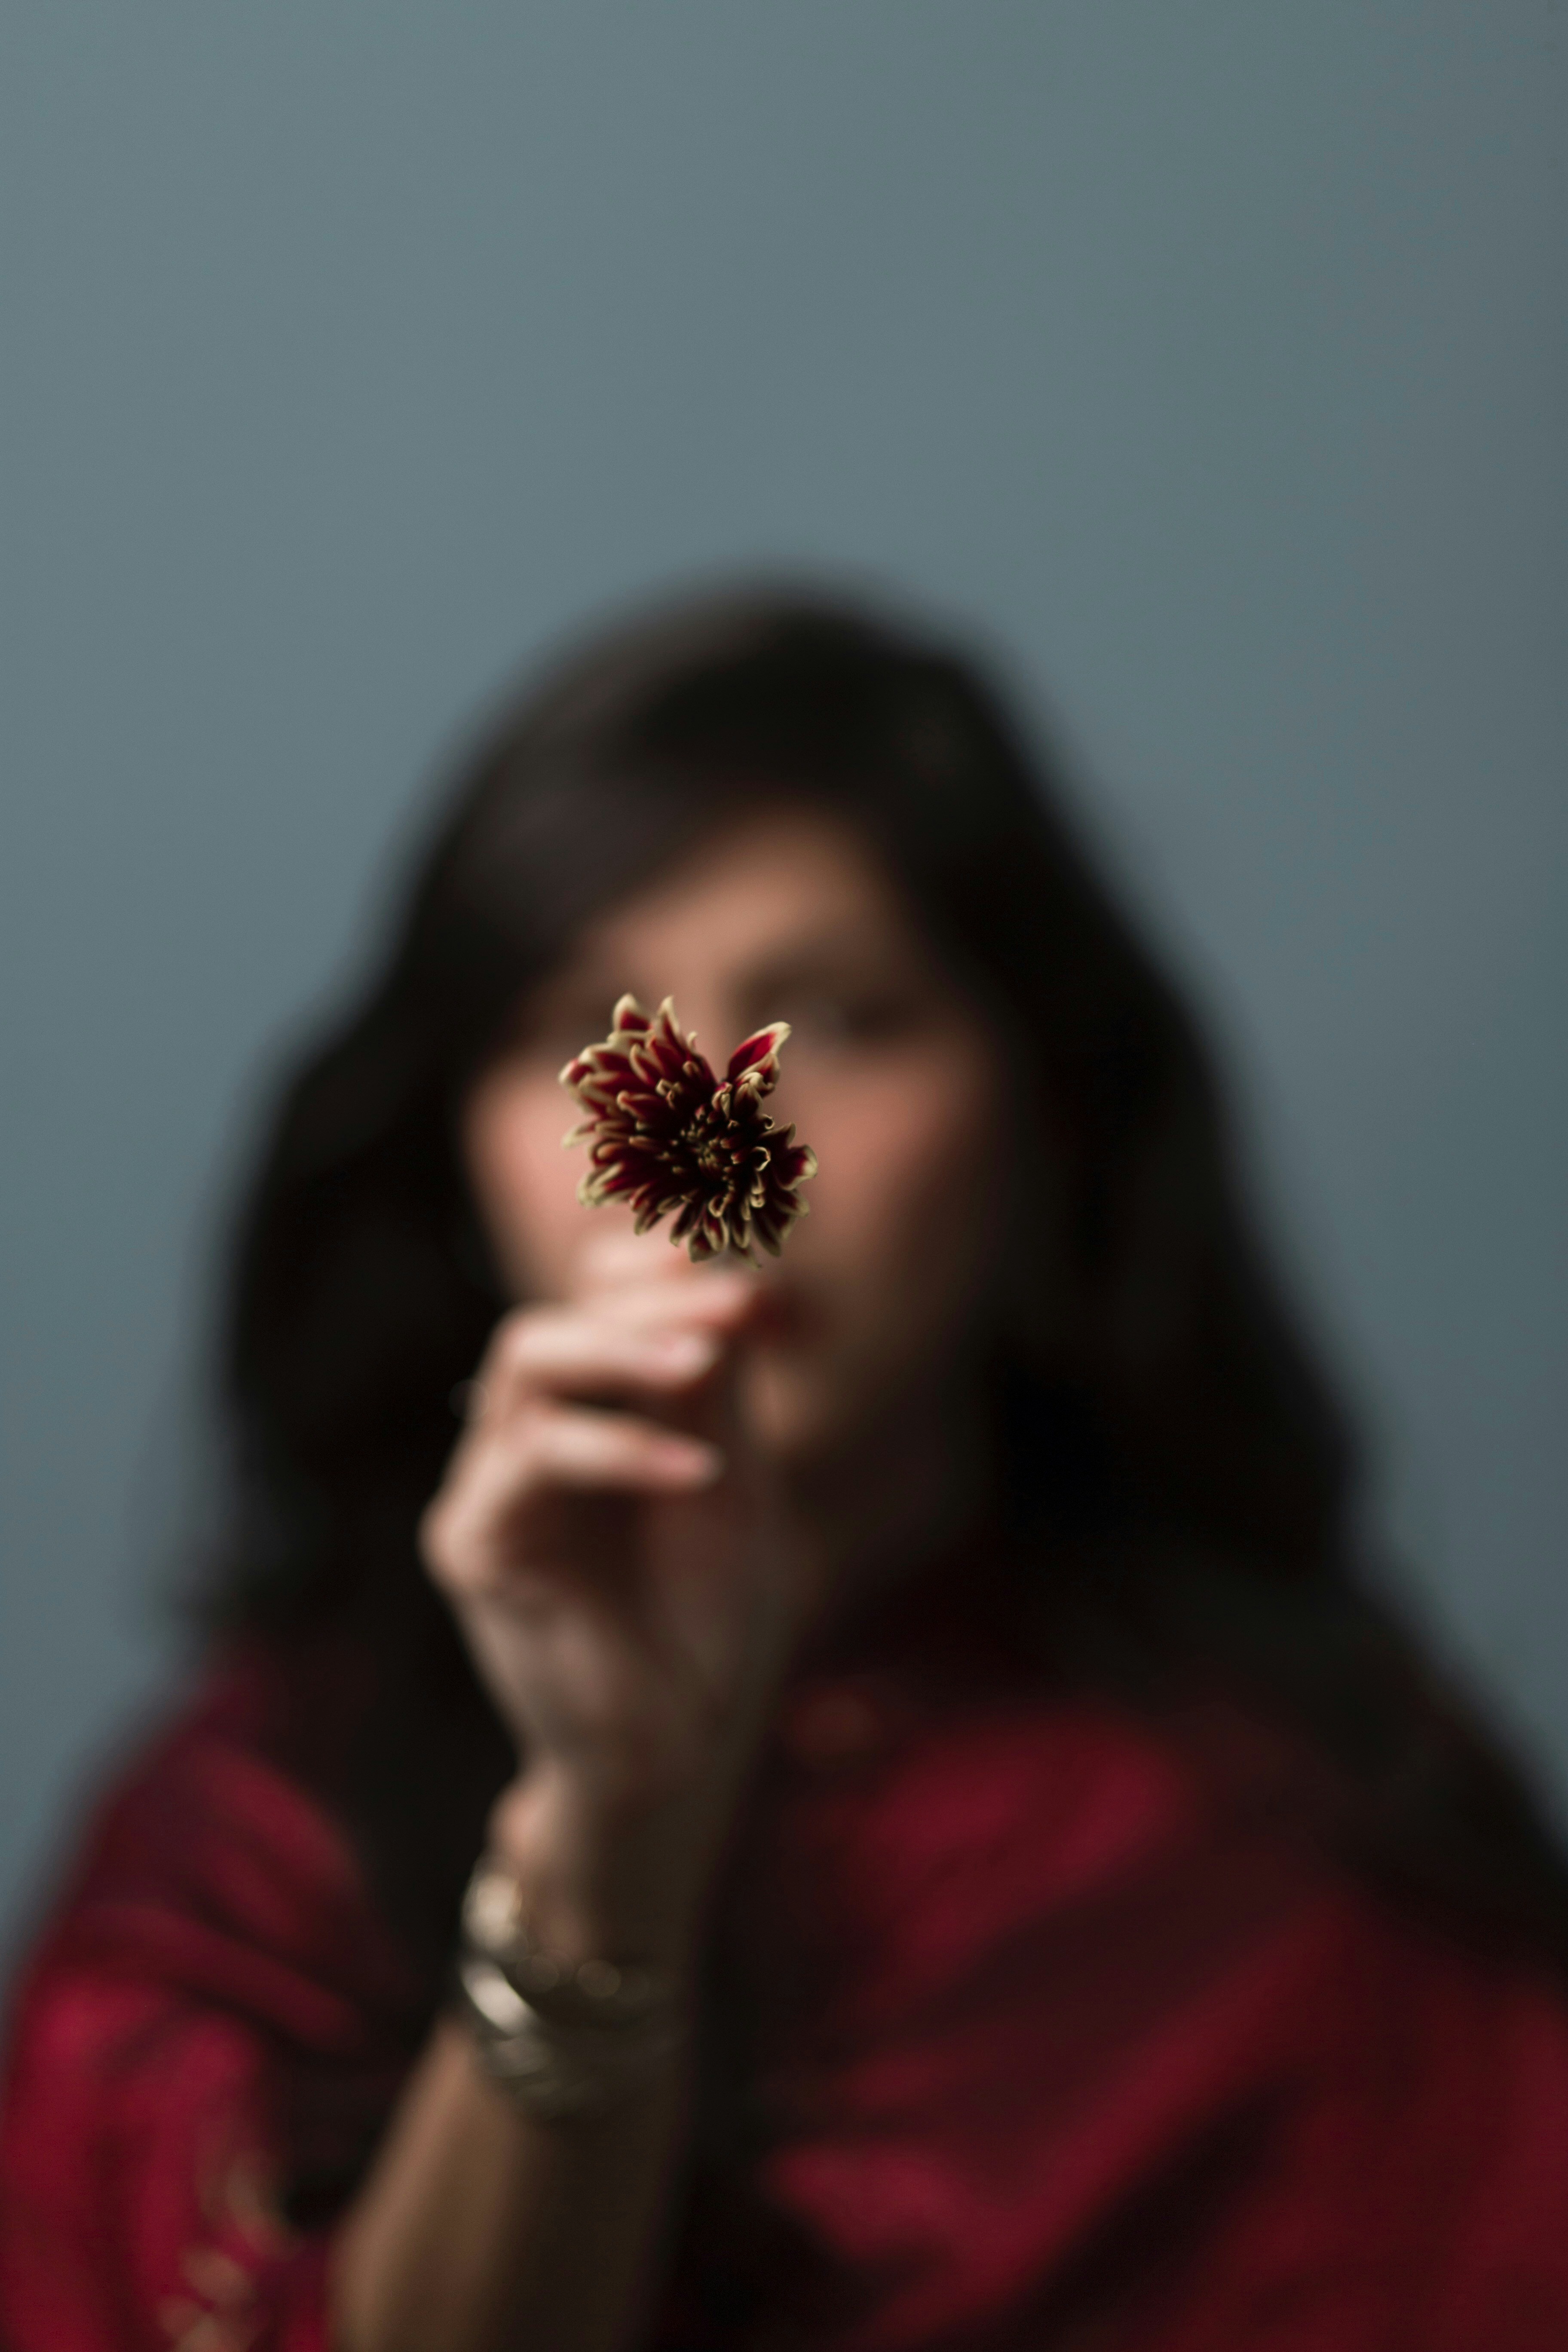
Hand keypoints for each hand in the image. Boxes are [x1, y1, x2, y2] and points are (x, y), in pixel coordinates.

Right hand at [420, 1237, 803, 1963]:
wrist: (684, 1742)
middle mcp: (522, 1442)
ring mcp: (489, 1491)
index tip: (746, 1271)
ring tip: (709, 1366)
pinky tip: (699, 1475)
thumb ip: (715, 1380)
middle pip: (548, 1324)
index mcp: (583, 1417)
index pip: (586, 1301)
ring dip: (623, 1351)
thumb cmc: (707, 1615)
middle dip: (643, 1301)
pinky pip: (527, 1463)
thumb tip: (719, 1259)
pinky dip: (618, 1453)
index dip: (649, 1265)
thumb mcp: (731, 1473)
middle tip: (738, 1304)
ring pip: (523, 1366)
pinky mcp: (473, 1546)